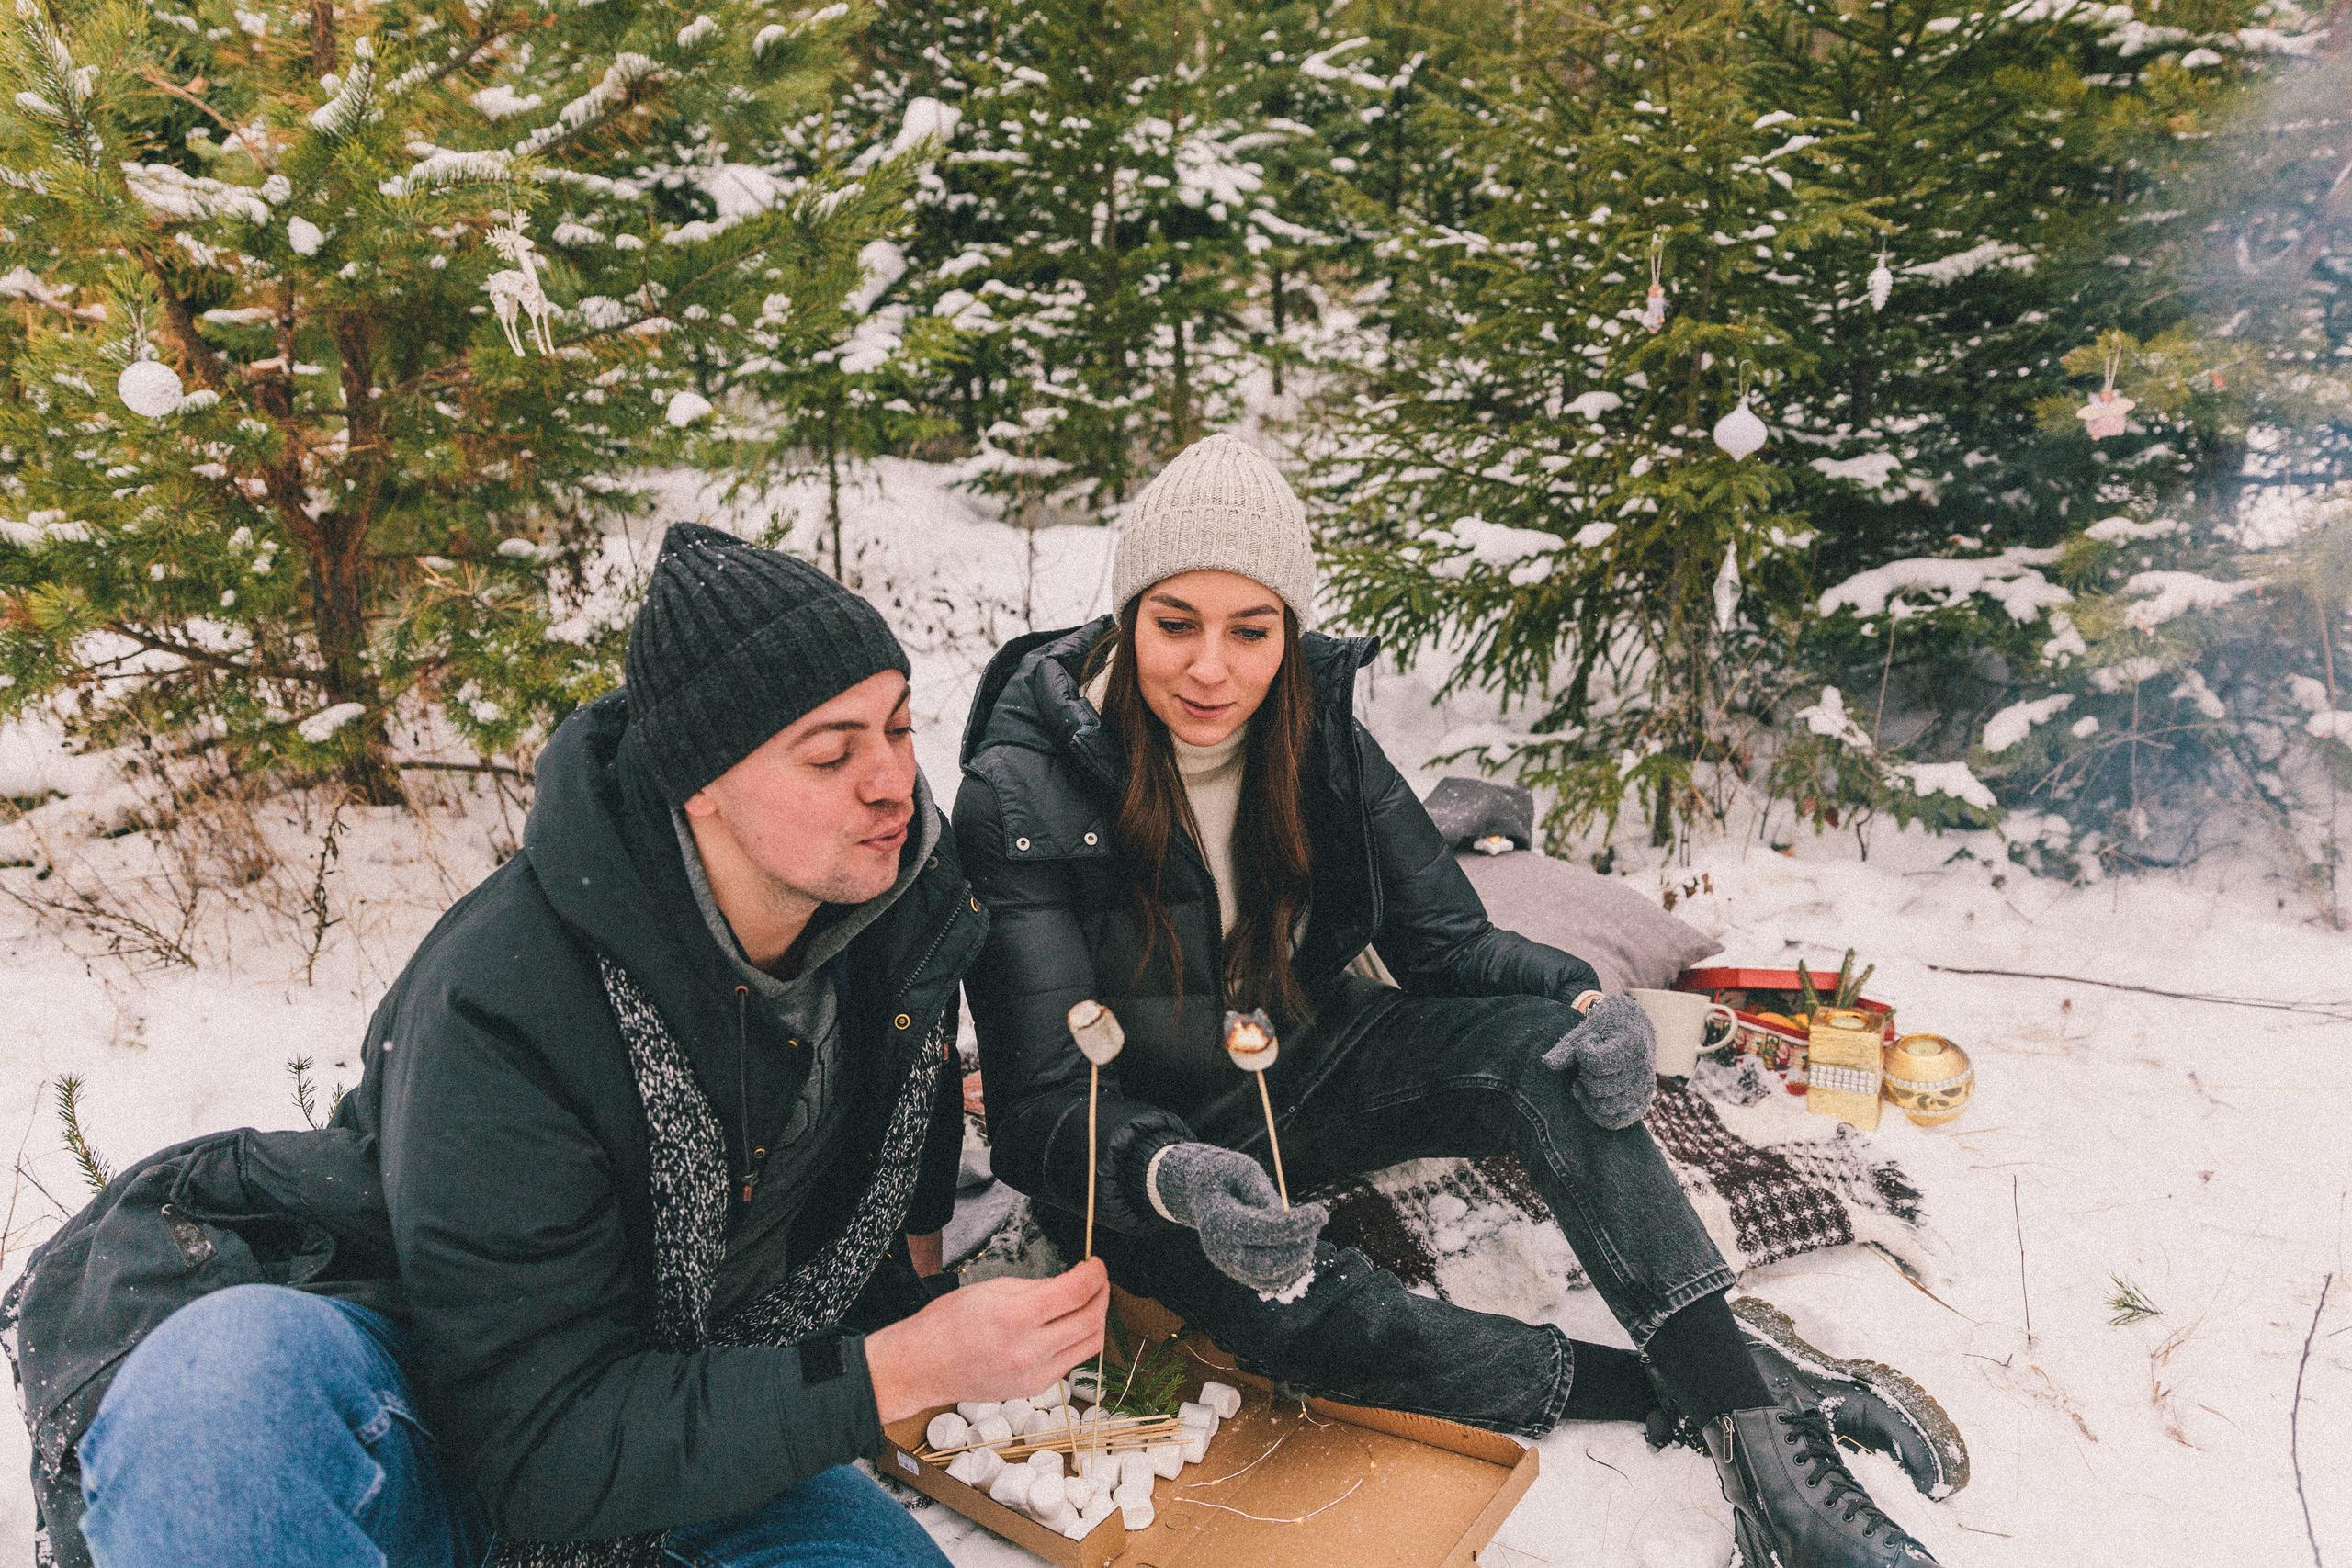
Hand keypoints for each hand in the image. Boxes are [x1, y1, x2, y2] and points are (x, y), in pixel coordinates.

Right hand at [865, 1257, 1108, 1423]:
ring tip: (1089, 1302)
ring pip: (1089, 1345)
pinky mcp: (1034, 1389)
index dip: (1095, 1274)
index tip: (1096, 1264)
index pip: (1075, 1293)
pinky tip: (1067, 1326)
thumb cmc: (947, 1324)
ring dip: (1096, 1319)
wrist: (923, 1367)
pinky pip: (1071, 1361)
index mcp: (1015, 1318)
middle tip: (1098, 1280)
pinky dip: (1077, 1340)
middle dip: (1102, 1294)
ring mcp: (1034, 1375)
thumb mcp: (991, 1289)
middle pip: (1091, 1320)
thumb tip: (1069, 1283)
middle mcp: (1029, 1351)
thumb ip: (1036, 1287)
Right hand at [1151, 1142, 1326, 1297]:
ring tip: (1307, 1228)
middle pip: (1268, 1265)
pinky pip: (1273, 1283)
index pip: (1265, 1230)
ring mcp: (1230, 1266)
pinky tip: (1300, 1242)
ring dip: (1300, 1257)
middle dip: (1300, 1247)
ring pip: (1274, 1278)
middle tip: (1317, 1220)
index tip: (1321, 1211)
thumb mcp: (1243, 1171)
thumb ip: (1264, 1195)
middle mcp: (1221, 1251)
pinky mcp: (1241, 1273)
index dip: (1298, 1224)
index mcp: (1218, 1221)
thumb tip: (1291, 1220)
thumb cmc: (1226, 1176)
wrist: (1202, 1192)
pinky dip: (1293, 1267)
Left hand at [1539, 994, 1656, 1128]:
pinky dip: (1597, 1112)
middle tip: (1589, 1062)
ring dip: (1589, 1094)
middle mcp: (1643, 1071)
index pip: (1595, 1063)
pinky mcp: (1641, 1104)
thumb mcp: (1587, 1026)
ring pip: (1604, 1108)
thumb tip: (1548, 1063)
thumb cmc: (1608, 1024)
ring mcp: (1645, 1090)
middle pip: (1597, 1088)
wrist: (1635, 1025)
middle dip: (1585, 1074)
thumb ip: (1567, 1047)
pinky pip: (1614, 1121)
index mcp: (1632, 1046)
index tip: (1589, 1040)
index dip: (1583, 1052)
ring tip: (1590, 1077)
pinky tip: (1591, 1094)